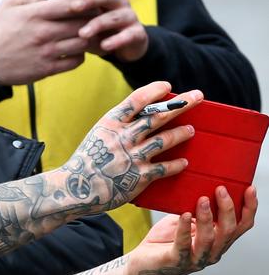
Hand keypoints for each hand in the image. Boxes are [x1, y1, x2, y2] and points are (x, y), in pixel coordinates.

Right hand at [0, 0, 88, 83]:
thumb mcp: (7, 5)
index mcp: (34, 14)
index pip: (68, 4)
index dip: (82, 2)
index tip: (86, 3)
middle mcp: (43, 33)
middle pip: (80, 23)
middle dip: (90, 20)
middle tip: (92, 19)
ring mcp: (47, 52)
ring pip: (82, 43)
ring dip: (87, 38)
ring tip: (86, 35)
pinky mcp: (48, 68)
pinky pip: (75, 61)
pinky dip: (80, 55)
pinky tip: (75, 51)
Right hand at [63, 81, 202, 210]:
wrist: (75, 188)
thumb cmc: (88, 159)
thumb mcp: (99, 134)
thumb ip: (120, 124)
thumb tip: (146, 114)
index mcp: (111, 122)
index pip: (137, 100)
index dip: (155, 91)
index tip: (168, 86)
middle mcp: (123, 137)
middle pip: (158, 116)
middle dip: (182, 104)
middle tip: (198, 96)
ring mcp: (132, 157)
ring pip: (164, 140)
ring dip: (181, 133)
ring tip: (191, 130)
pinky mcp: (138, 177)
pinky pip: (163, 168)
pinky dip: (175, 164)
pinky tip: (184, 162)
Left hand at [72, 0, 149, 61]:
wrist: (125, 48)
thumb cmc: (101, 30)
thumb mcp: (89, 18)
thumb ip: (76, 8)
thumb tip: (50, 3)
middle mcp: (120, 2)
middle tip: (74, 7)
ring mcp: (130, 17)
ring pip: (115, 17)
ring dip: (97, 25)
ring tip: (83, 34)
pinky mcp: (137, 34)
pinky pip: (127, 36)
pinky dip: (115, 41)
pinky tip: (104, 46)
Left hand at [129, 184, 257, 274]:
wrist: (141, 264)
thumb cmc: (164, 242)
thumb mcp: (185, 220)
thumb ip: (197, 209)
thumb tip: (204, 185)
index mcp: (218, 242)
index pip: (242, 226)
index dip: (249, 208)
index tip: (249, 189)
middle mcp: (211, 252)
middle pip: (229, 231)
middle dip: (227, 209)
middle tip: (220, 189)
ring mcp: (195, 259)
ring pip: (210, 239)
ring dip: (207, 217)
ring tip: (202, 199)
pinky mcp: (176, 261)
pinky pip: (183, 244)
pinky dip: (185, 228)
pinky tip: (184, 214)